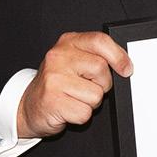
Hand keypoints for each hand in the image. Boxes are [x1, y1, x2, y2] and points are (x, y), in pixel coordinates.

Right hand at [17, 31, 132, 137]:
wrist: (29, 106)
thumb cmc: (58, 84)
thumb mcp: (75, 61)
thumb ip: (96, 56)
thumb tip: (125, 65)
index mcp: (68, 42)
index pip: (100, 41)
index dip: (118, 56)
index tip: (126, 69)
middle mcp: (58, 57)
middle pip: (101, 69)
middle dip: (102, 84)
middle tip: (87, 87)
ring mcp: (54, 78)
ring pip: (96, 94)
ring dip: (91, 102)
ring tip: (75, 98)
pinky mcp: (53, 100)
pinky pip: (85, 112)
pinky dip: (81, 115)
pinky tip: (69, 108)